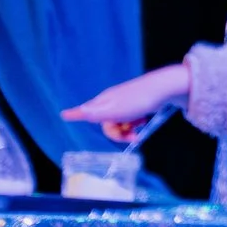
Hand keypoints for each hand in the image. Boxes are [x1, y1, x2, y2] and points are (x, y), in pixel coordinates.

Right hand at [61, 64, 190, 141]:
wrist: (163, 88)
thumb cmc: (136, 101)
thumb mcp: (113, 110)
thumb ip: (94, 113)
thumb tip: (70, 112)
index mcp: (102, 102)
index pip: (85, 111)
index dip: (75, 114)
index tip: (63, 114)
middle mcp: (110, 101)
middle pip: (106, 125)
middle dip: (118, 134)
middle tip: (132, 137)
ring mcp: (123, 102)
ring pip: (119, 123)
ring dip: (128, 130)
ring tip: (140, 127)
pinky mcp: (134, 103)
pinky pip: (129, 119)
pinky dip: (135, 123)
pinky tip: (143, 120)